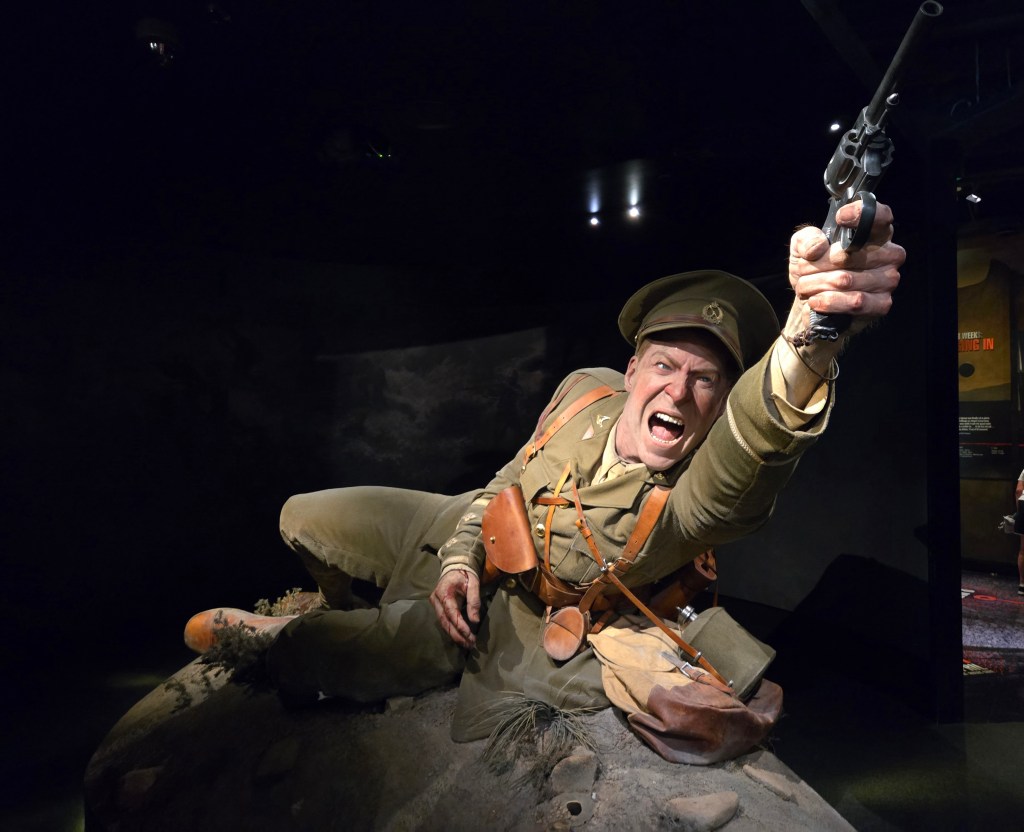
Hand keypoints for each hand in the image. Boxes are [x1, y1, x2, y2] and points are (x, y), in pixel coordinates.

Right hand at [429, 568, 480, 647]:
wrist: (454, 568)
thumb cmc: (465, 574)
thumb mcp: (473, 584)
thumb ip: (474, 601)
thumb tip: (475, 621)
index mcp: (444, 592)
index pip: (451, 612)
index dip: (460, 625)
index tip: (469, 635)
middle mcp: (436, 600)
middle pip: (445, 622)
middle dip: (457, 635)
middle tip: (470, 644)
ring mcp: (435, 604)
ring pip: (443, 624)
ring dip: (455, 635)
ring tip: (467, 644)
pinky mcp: (437, 608)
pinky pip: (444, 622)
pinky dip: (452, 630)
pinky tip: (461, 637)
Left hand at [786, 199, 905, 337]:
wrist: (812, 302)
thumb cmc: (814, 269)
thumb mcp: (802, 247)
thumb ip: (806, 239)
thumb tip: (817, 247)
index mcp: (875, 233)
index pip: (880, 216)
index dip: (861, 214)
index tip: (840, 218)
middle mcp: (888, 254)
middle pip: (848, 255)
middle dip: (816, 265)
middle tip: (803, 270)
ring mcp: (888, 280)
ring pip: (846, 280)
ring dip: (816, 284)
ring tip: (805, 287)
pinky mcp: (881, 304)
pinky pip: (855, 302)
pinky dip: (829, 302)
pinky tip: (816, 301)